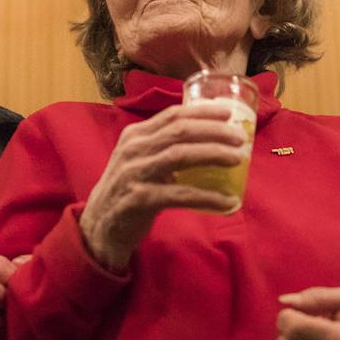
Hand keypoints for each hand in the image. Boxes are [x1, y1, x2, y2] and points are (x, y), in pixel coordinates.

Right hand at [78, 103, 248, 270]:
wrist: (98, 227)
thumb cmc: (127, 190)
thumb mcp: (140, 161)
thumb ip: (164, 147)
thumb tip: (209, 139)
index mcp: (135, 135)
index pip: (173, 116)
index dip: (202, 112)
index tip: (227, 113)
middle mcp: (133, 150)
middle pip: (180, 131)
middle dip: (214, 131)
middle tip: (240, 137)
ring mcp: (135, 174)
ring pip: (180, 155)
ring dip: (213, 154)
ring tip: (237, 159)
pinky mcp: (139, 200)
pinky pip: (180, 194)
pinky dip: (206, 196)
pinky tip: (226, 200)